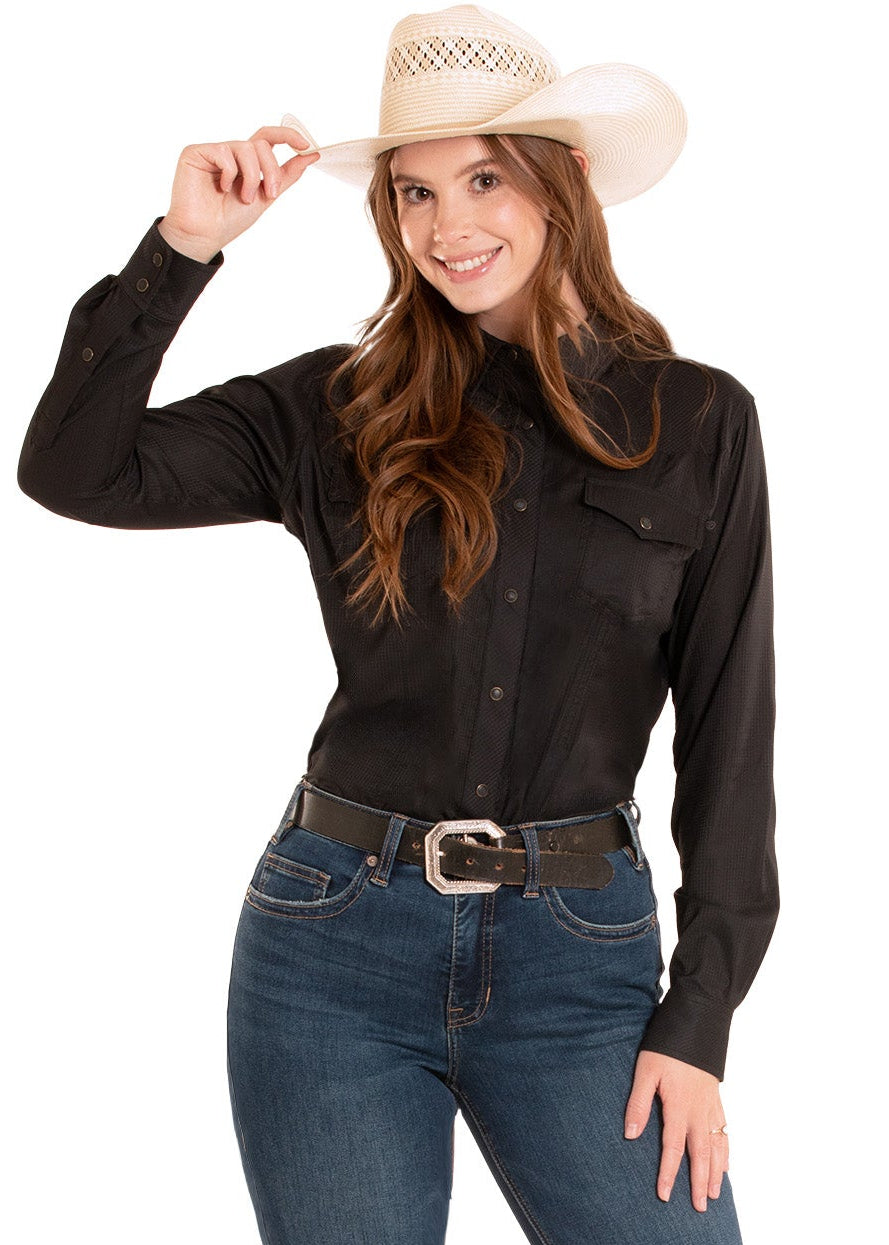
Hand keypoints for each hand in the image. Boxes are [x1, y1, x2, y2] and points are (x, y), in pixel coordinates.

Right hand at [157, 125, 319, 262]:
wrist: (206, 235)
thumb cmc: (230, 219)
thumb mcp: (267, 196)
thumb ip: (286, 175)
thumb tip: (311, 155)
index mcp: (246, 162)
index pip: (267, 138)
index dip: (287, 136)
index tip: (306, 146)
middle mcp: (231, 153)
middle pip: (261, 144)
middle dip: (271, 170)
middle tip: (269, 194)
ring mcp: (214, 151)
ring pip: (246, 148)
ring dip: (252, 176)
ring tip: (244, 198)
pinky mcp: (196, 152)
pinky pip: (224, 152)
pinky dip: (229, 173)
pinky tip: (220, 188)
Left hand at [624, 1050, 728, 1212]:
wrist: (697, 1023)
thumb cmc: (666, 1045)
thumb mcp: (645, 1070)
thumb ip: (639, 1103)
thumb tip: (631, 1134)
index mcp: (679, 1106)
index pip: (673, 1147)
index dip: (669, 1173)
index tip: (665, 1195)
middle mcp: (698, 1110)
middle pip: (700, 1153)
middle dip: (700, 1182)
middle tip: (700, 1207)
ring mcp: (710, 1105)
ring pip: (716, 1145)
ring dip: (716, 1171)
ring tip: (715, 1194)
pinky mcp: (716, 1097)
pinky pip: (724, 1130)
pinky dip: (726, 1150)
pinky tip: (726, 1163)